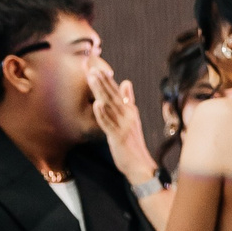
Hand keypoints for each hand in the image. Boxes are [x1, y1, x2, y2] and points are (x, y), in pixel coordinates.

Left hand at [88, 63, 155, 181]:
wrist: (140, 165)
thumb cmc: (133, 143)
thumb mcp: (132, 118)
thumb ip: (128, 100)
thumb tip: (126, 82)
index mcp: (130, 110)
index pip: (116, 90)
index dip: (106, 78)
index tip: (95, 66)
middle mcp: (128, 114)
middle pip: (112, 94)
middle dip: (101, 80)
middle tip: (91, 66)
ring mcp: (124, 125)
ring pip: (110, 105)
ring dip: (100, 91)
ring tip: (92, 78)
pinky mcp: (118, 137)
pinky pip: (109, 124)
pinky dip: (102, 114)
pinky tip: (96, 104)